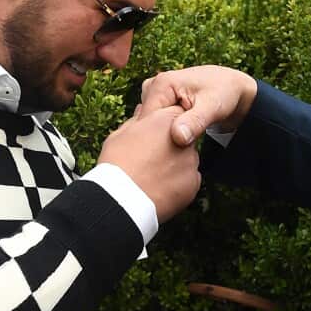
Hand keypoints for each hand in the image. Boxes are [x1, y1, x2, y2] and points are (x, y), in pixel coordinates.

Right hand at [99, 105, 200, 221]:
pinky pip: (187, 181)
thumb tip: (142, 111)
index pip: (174, 116)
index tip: (151, 138)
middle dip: (170, 147)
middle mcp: (186, 138)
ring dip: (173, 166)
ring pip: (185, 161)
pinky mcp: (193, 183)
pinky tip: (159, 188)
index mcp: (168, 120)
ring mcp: (191, 162)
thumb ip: (137, 120)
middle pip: (182, 139)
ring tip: (151, 176)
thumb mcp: (120, 134)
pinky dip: (176, 184)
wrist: (122, 199)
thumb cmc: (117, 164)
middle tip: (149, 160)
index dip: (161, 128)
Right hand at [140, 66, 257, 146]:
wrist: (231, 88)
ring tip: (184, 136)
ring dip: (162, 134)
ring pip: (149, 124)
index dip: (157, 137)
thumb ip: (195, 122)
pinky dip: (164, 131)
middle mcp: (153, 86)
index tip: (175, 148)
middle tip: (181, 143)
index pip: (146, 119)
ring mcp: (154, 94)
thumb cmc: (225, 94)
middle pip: (145, 121)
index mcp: (161, 83)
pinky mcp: (159, 101)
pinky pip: (154, 122)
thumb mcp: (212, 108)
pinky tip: (180, 135)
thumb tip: (178, 138)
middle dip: (159, 135)